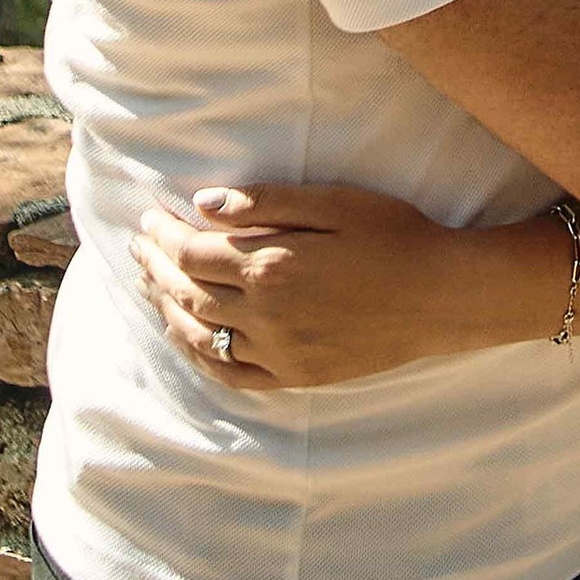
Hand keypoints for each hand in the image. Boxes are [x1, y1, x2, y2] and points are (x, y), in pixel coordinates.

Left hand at [132, 181, 536, 389]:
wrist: (442, 294)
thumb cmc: (394, 235)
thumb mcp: (334, 202)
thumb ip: (266, 204)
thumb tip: (203, 205)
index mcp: (272, 267)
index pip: (193, 253)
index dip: (164, 234)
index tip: (150, 217)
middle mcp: (266, 316)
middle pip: (187, 294)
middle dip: (155, 267)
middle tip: (137, 246)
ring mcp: (279, 353)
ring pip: (200, 336)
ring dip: (166, 310)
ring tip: (149, 287)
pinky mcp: (295, 376)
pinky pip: (230, 373)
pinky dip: (199, 356)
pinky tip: (187, 338)